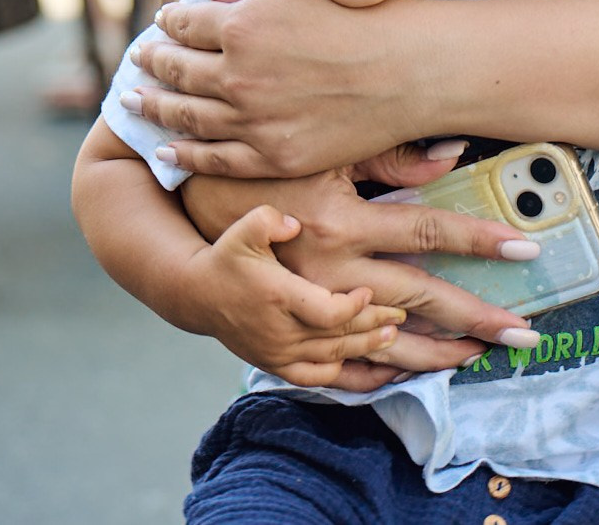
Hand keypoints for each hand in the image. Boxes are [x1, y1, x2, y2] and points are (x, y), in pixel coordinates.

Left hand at [132, 0, 424, 177]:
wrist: (417, 71)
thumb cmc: (369, 20)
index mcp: (243, 25)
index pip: (185, 24)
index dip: (170, 23)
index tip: (163, 22)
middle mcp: (237, 75)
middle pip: (176, 71)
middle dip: (152, 63)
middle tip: (138, 60)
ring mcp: (253, 121)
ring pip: (185, 117)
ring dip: (154, 107)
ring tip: (134, 101)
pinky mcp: (274, 156)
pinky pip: (215, 159)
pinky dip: (184, 153)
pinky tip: (167, 148)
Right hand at [177, 204, 405, 387]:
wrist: (197, 294)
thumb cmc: (228, 256)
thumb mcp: (242, 229)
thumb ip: (268, 221)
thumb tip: (293, 225)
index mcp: (277, 296)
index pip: (326, 312)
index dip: (353, 306)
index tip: (370, 291)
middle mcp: (278, 330)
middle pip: (336, 336)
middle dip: (372, 326)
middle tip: (401, 314)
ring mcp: (277, 352)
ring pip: (332, 357)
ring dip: (366, 349)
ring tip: (394, 336)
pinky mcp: (276, 365)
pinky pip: (317, 379)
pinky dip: (348, 379)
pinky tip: (375, 374)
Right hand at [178, 164, 546, 373]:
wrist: (186, 214)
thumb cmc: (262, 168)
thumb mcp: (326, 149)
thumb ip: (392, 154)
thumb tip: (456, 152)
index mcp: (341, 221)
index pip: (429, 234)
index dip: (480, 242)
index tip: (525, 252)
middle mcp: (328, 271)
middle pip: (419, 300)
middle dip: (476, 318)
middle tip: (523, 332)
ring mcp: (307, 310)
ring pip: (386, 342)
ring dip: (438, 352)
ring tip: (482, 354)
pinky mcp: (288, 334)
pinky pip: (341, 368)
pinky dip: (379, 372)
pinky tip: (413, 373)